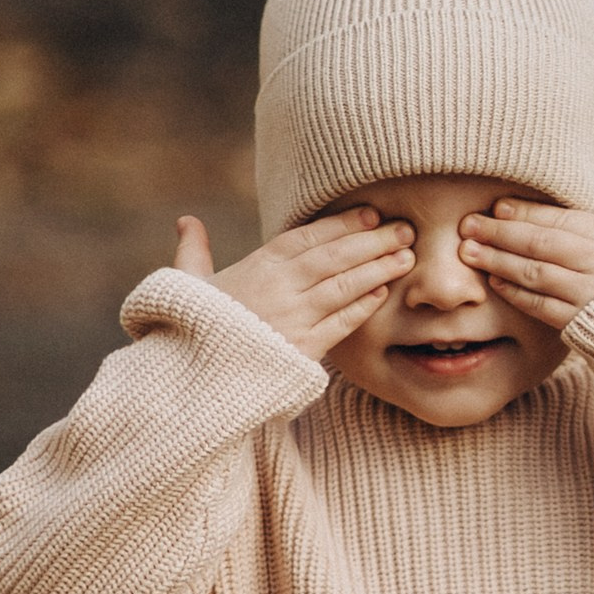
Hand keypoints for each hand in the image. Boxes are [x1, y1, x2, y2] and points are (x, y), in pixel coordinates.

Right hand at [173, 207, 412, 358]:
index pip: (306, 237)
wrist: (190, 380)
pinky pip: (341, 324)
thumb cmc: (189, 329)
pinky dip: (364, 306)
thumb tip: (187, 221)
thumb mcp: (186, 285)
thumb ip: (193, 251)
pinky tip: (384, 293)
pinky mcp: (303, 351)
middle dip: (373, 241)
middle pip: (334, 257)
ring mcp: (292, 320)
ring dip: (378, 269)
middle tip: (405, 228)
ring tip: (407, 257)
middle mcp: (277, 289)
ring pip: (344, 286)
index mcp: (254, 268)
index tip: (371, 213)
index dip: (341, 223)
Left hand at [460, 194, 593, 330]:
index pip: (562, 218)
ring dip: (497, 260)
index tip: (499, 206)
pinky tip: (495, 284)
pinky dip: (516, 294)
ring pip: (533, 270)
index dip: (527, 211)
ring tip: (468, 252)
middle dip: (499, 231)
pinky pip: (541, 305)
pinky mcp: (583, 322)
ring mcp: (589, 291)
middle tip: (467, 225)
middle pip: (538, 240)